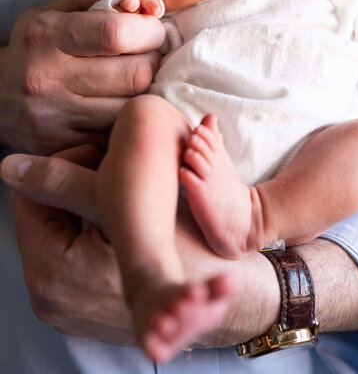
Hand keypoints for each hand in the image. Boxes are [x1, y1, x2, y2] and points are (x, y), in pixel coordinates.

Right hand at [0, 0, 164, 153]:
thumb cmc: (35, 50)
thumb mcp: (50, 14)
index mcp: (45, 37)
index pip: (115, 33)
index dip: (149, 31)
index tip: (154, 31)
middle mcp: (46, 79)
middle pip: (134, 74)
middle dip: (154, 61)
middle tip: (151, 55)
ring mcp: (55, 119)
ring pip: (132, 107)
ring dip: (148, 91)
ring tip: (139, 79)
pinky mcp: (63, 148)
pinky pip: (118, 134)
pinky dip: (130, 118)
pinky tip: (124, 105)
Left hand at [0, 149, 279, 345]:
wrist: (233, 299)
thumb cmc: (187, 245)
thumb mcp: (127, 206)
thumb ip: (66, 182)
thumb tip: (7, 165)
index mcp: (52, 269)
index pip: (30, 196)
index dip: (66, 163)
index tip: (105, 153)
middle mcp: (49, 294)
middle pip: (46, 213)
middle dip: (78, 184)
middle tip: (120, 169)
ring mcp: (67, 303)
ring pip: (63, 229)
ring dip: (89, 203)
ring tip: (129, 192)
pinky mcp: (86, 306)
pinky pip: (77, 253)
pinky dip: (96, 229)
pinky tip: (129, 219)